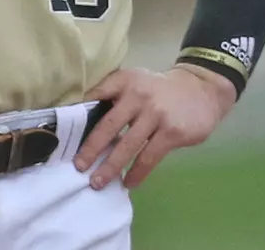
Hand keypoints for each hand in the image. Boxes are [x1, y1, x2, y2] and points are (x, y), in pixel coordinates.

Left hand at [74, 65, 236, 189]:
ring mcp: (156, 114)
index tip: (62, 134)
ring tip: (97, 182)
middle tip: (78, 167)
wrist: (201, 90)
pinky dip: (137, 173)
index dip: (78, 115)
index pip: (95, 96)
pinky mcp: (172, 132)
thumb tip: (84, 120)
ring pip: (127, 146)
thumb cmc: (159, 90)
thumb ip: (113, 96)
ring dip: (111, 167)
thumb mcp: (135, 82)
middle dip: (91, 149)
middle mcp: (137, 96)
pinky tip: (128, 183)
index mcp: (124, 81)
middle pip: (108, 127)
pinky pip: (149, 157)